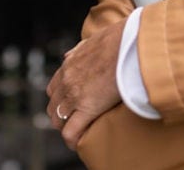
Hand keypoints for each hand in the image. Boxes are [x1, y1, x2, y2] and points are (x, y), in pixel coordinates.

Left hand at [45, 17, 124, 150]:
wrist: (130, 44)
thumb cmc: (118, 40)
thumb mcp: (92, 41)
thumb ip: (79, 50)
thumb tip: (71, 54)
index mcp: (68, 65)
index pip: (53, 88)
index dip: (60, 100)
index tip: (68, 106)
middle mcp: (67, 80)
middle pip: (53, 106)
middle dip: (60, 115)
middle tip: (72, 121)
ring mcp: (75, 95)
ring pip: (58, 119)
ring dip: (65, 127)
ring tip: (76, 133)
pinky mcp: (88, 107)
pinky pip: (71, 131)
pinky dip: (72, 140)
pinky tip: (79, 143)